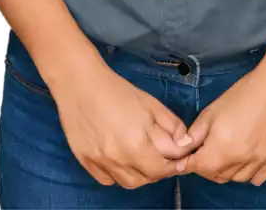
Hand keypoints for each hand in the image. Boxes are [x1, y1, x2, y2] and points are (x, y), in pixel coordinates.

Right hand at [52, 60, 201, 188]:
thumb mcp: (151, 104)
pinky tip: (121, 157)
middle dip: (160, 168)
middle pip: (149, 177)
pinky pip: (108, 179)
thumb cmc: (118, 90)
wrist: (81, 83)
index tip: (179, 154)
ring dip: (140, 173)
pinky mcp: (86, 162)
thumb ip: (172, 127)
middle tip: (161, 154)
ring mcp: (101, 162)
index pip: (166, 166)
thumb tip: (185, 144)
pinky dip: (118, 173)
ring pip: (129, 182)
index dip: (176, 160)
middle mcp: (120, 159)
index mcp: (139, 144)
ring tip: (142, 156)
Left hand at [175, 64, 265, 185]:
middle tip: (206, 151)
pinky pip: (258, 178)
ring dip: (228, 170)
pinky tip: (247, 159)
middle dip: (207, 166)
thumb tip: (181, 147)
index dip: (188, 163)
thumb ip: (196, 132)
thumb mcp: (214, 109)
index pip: (198, 167)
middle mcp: (241, 161)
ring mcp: (260, 163)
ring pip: (237, 178)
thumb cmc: (246, 92)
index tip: (185, 160)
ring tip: (227, 153)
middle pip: (218, 175)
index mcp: (222, 148)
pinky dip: (249, 173)